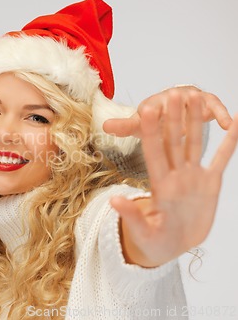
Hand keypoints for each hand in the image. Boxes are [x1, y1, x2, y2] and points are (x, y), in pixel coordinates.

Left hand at [103, 86, 232, 138]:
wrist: (172, 114)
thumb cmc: (154, 120)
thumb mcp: (139, 126)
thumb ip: (124, 127)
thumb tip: (104, 127)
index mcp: (153, 103)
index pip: (150, 108)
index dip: (150, 112)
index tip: (149, 113)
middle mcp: (171, 97)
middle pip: (174, 102)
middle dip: (178, 105)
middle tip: (182, 106)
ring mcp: (190, 97)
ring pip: (197, 101)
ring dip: (202, 107)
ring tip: (210, 115)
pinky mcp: (207, 102)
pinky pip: (215, 106)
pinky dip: (221, 113)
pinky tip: (228, 124)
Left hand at [110, 92, 237, 266]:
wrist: (173, 246)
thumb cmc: (154, 242)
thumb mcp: (143, 232)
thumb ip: (132, 216)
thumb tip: (113, 201)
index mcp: (159, 184)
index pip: (153, 151)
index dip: (151, 130)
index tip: (148, 108)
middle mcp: (175, 175)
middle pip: (174, 140)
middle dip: (174, 117)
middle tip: (175, 91)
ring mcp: (193, 177)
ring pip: (196, 143)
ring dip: (197, 121)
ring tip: (199, 96)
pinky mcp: (210, 183)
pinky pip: (221, 159)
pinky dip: (230, 142)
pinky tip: (234, 123)